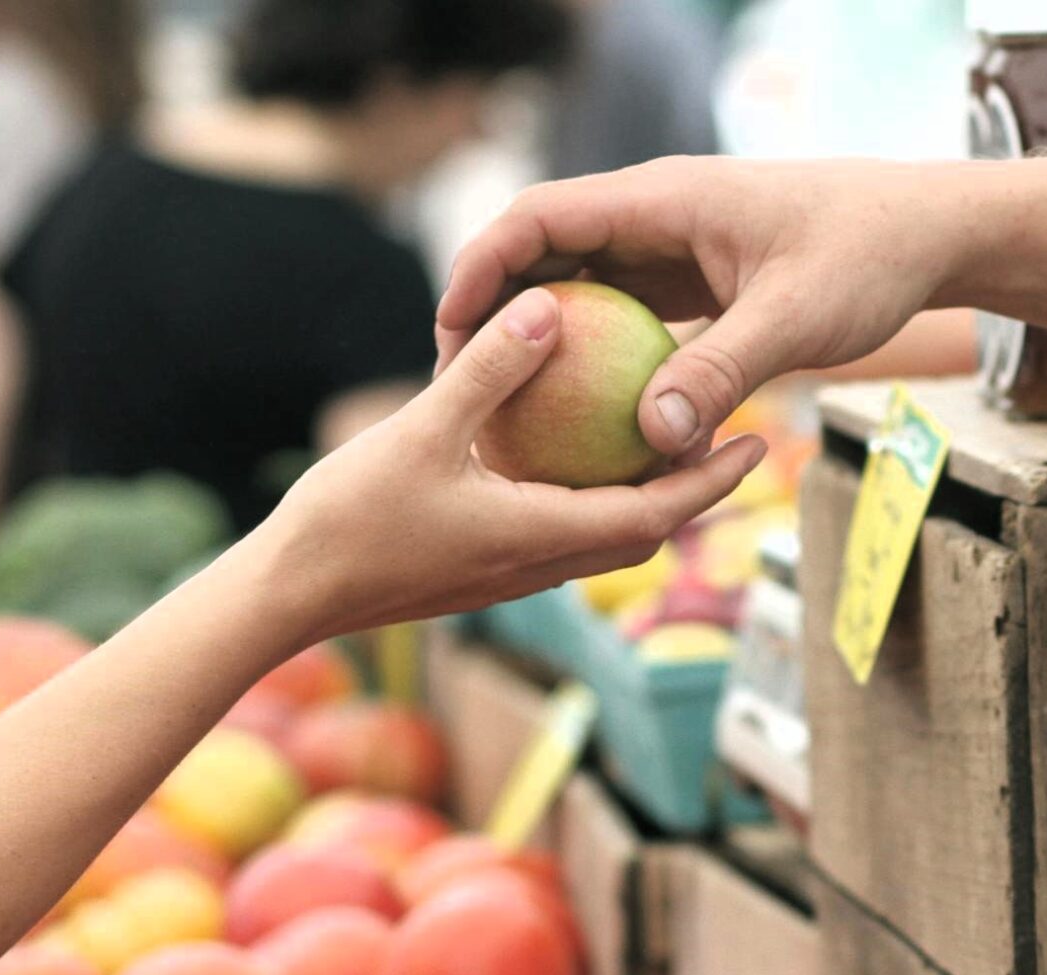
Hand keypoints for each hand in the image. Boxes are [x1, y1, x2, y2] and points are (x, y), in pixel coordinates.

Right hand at [265, 286, 766, 642]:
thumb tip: (549, 307)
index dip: (712, 480)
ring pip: (602, 537)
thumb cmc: (349, 519)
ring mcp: (510, 573)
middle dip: (696, 490)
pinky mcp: (481, 570)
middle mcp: (539, 565)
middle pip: (643, 530)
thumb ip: (489, 371)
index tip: (757, 443)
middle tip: (736, 437)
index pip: (656, 515)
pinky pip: (558, 532)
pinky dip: (588, 499)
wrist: (289, 595)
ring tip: (669, 443)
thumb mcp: (421, 430)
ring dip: (644, 498)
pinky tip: (573, 456)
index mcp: (541, 538)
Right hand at [437, 158, 964, 458]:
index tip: (450, 332)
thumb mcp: (796, 320)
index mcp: (662, 200)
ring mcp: (673, 249)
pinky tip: (583, 421)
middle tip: (459, 385)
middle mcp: (656, 216)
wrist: (928, 234)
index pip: (540, 218)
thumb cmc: (869, 257)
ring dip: (542, 339)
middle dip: (494, 311)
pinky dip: (596, 359)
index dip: (482, 268)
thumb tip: (652, 438)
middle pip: (545, 252)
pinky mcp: (694, 282)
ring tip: (505, 409)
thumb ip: (722, 373)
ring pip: (582, 286)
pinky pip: (625, 316)